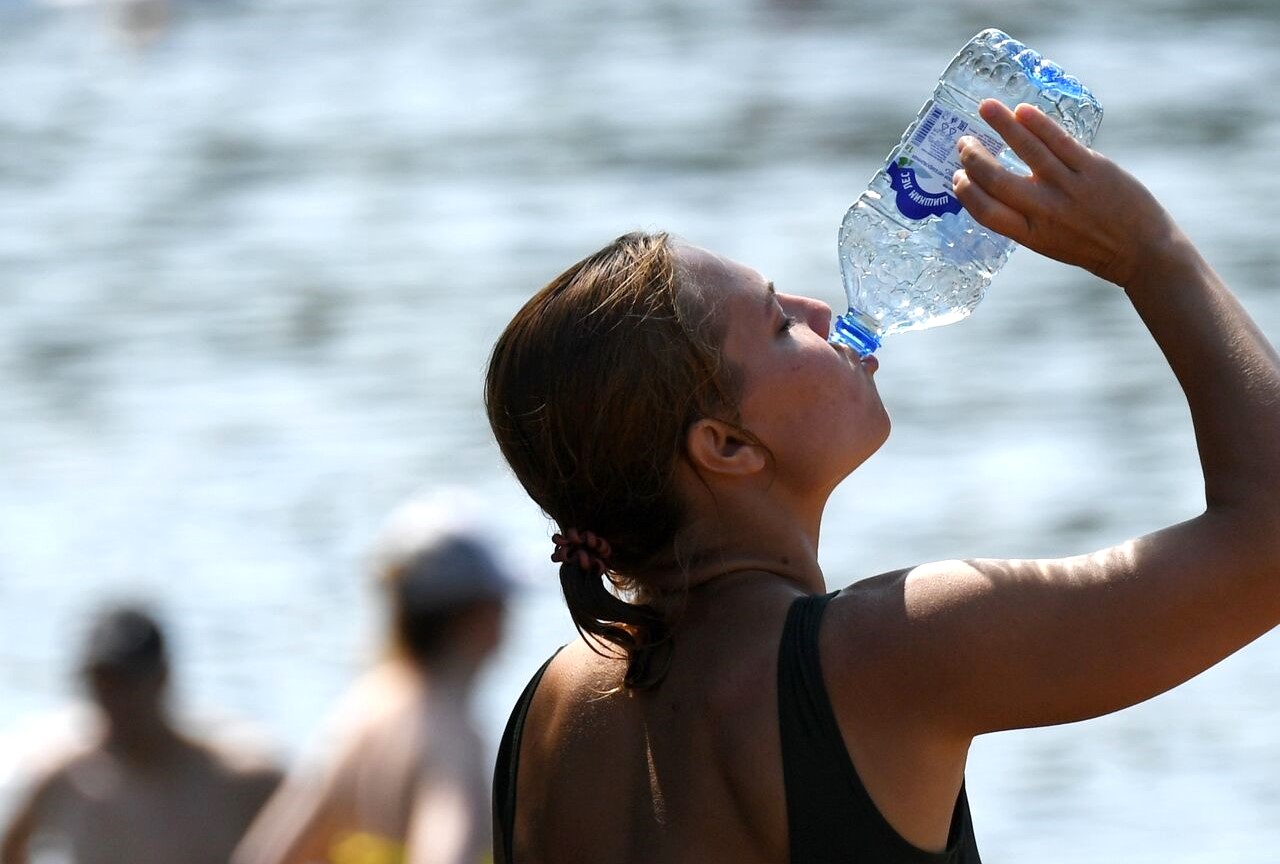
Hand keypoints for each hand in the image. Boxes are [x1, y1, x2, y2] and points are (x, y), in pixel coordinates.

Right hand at [953, 99, 1177, 288]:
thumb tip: (998, 187)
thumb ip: (1024, 218)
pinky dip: (1037, 122)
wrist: (1142, 250)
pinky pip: (1059, 140)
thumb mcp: (1048, 242)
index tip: (957, 176)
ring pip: (1026, 149)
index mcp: (1030, 234)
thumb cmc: (1091, 247)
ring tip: (986, 107)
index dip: (965, 191)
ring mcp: (1069, 186)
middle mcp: (1045, 210)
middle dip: (973, 157)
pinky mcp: (1093, 168)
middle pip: (996, 179)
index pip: (985, 210)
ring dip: (1001, 124)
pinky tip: (1022, 110)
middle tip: (964, 142)